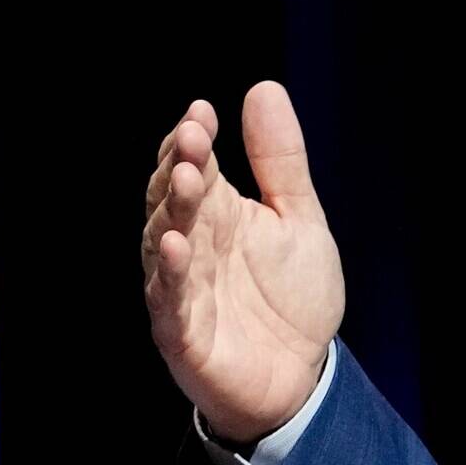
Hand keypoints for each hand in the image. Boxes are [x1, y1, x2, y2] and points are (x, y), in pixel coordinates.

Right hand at [139, 82, 349, 446]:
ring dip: (171, 212)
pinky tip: (175, 247)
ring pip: (163, 244)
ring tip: (185, 181)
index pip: (193, 167)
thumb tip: (263, 87)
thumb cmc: (292, 298)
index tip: (201, 112)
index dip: (191, 139)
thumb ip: (280, 162)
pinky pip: (170, 302)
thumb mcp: (299, 220)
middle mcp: (191, 246)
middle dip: (178, 169)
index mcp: (215, 214)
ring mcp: (183, 290)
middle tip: (191, 139)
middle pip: (172, 200)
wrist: (302, 377)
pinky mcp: (183, 335)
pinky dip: (169, 276)